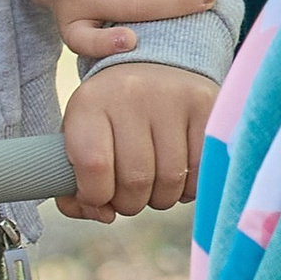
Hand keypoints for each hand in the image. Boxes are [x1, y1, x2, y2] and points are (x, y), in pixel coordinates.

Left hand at [60, 61, 214, 223]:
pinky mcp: (206, 105)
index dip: (95, 196)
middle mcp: (131, 93)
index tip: (98, 196)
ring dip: (160, 198)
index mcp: (90, 102)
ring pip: (171, 181)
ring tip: (153, 183)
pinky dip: (189, 188)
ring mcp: (172, 97)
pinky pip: (202, 171)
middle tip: (130, 193)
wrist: (152, 64)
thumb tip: (104, 215)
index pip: (93, 166)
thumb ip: (75, 187)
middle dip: (130, 203)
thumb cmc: (110, 117)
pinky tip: (179, 175)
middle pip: (136, 180)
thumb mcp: (80, 139)